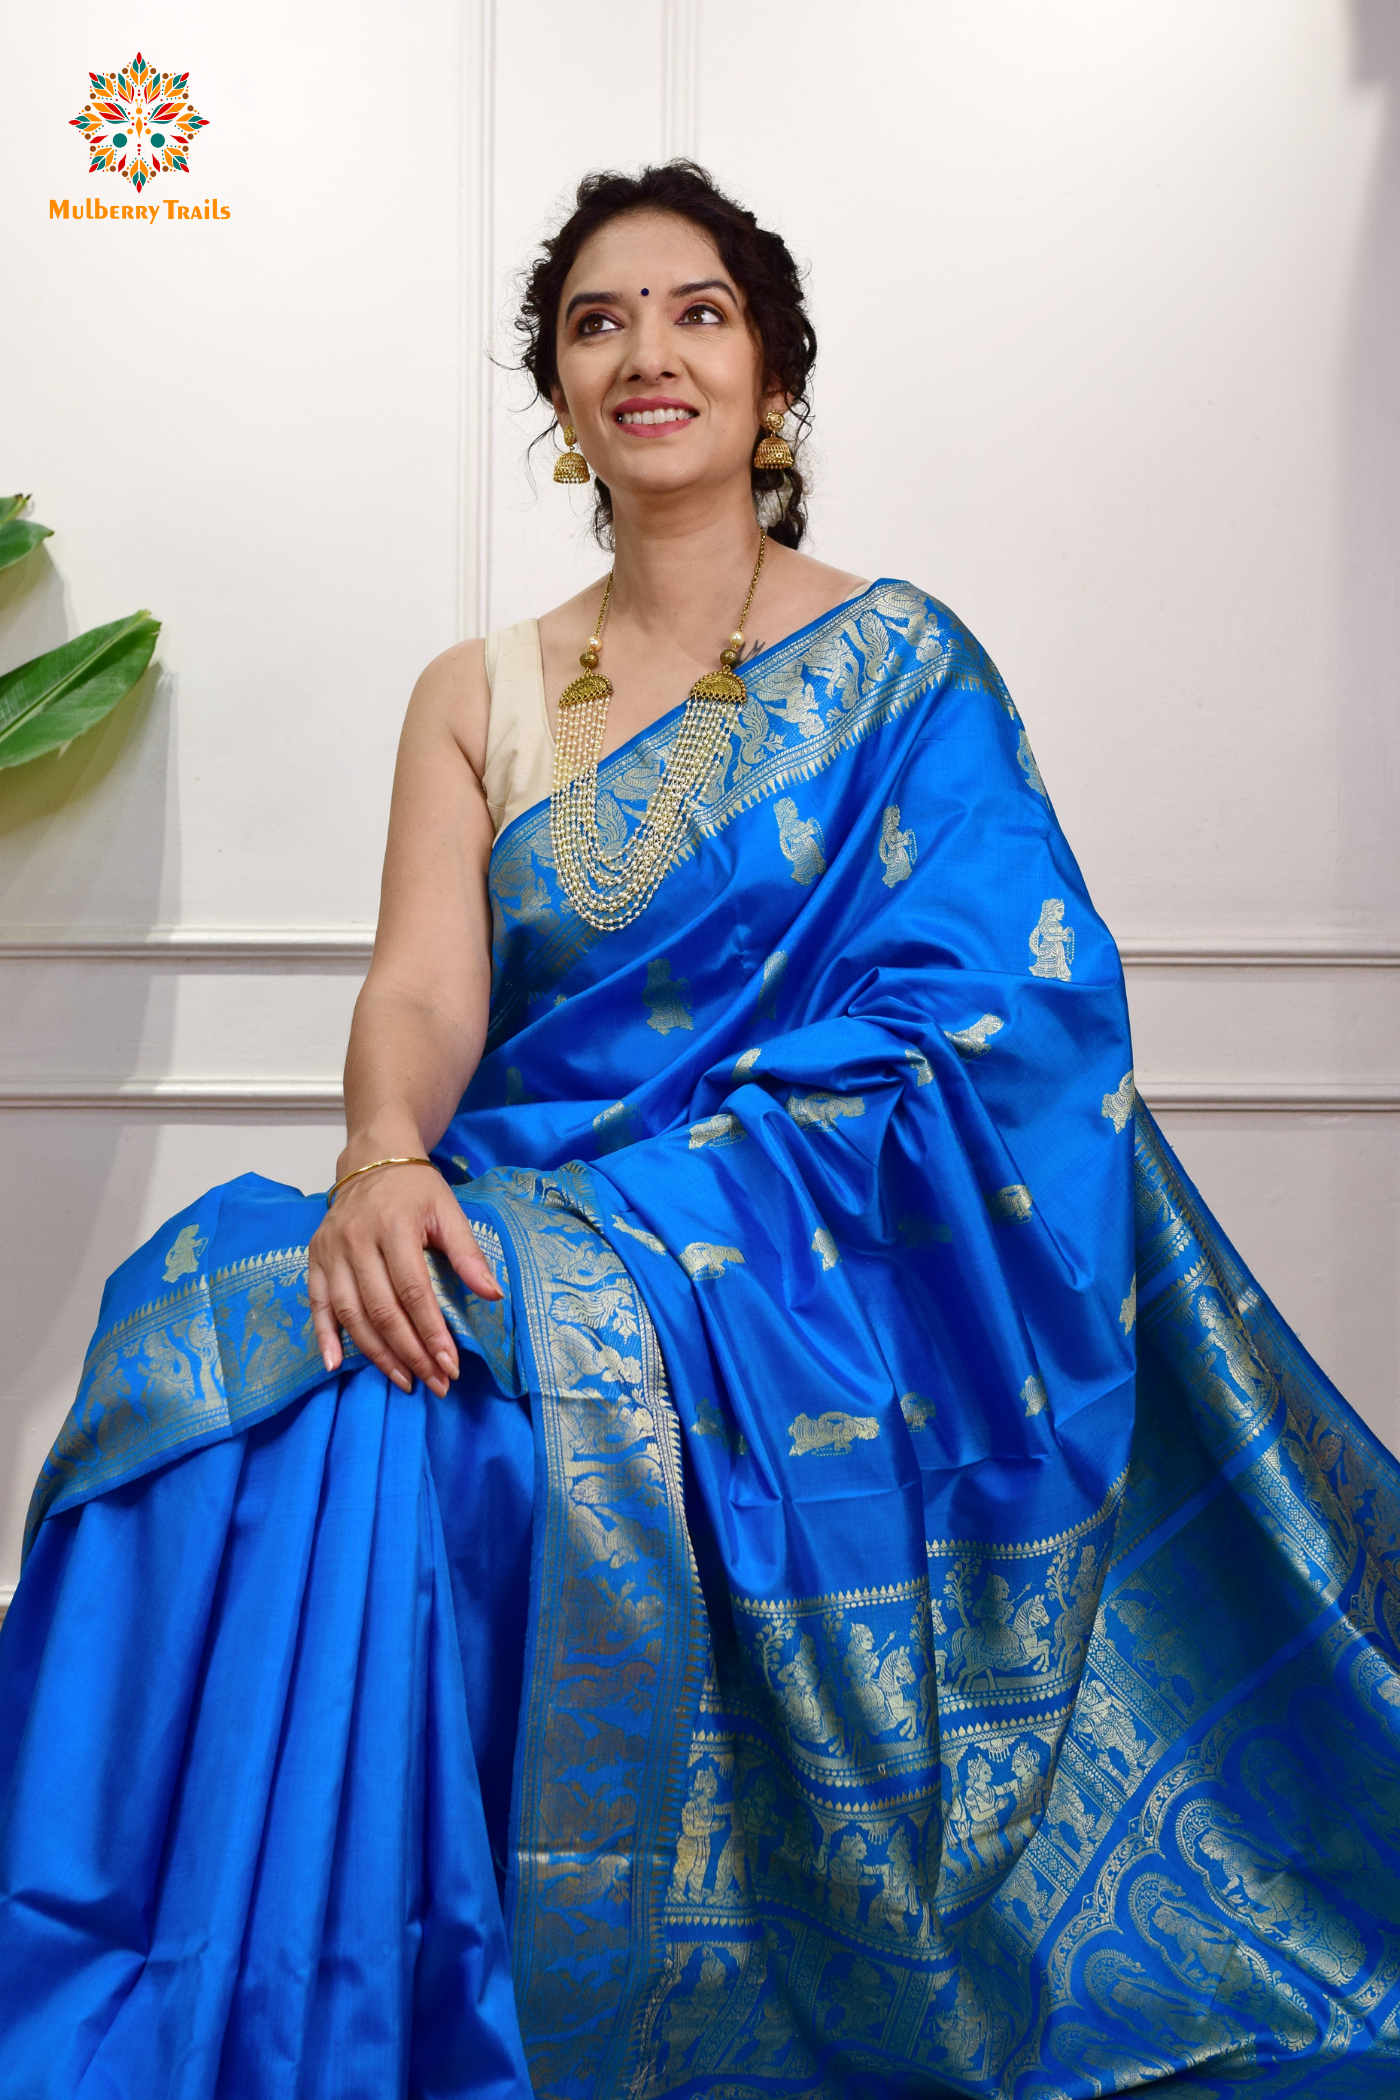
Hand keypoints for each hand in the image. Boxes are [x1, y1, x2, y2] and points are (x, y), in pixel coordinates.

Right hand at [307, 1163, 501, 1397]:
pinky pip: (317, 1304)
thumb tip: (494, 1295)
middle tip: (434, 1382)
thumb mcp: (448, 1212)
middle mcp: (357, 1241)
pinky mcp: (314, 1258)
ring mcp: (331, 1251)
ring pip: (351, 1314)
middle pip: (382, 1310)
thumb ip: (468, 1254)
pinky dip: (323, 1336)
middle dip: (411, 1353)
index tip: (450, 1365)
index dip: (431, 1332)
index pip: (413, 1291)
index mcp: (394, 1227)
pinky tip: (334, 1364)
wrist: (373, 1160)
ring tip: (404, 1381)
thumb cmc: (416, 1190)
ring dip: (377, 1354)